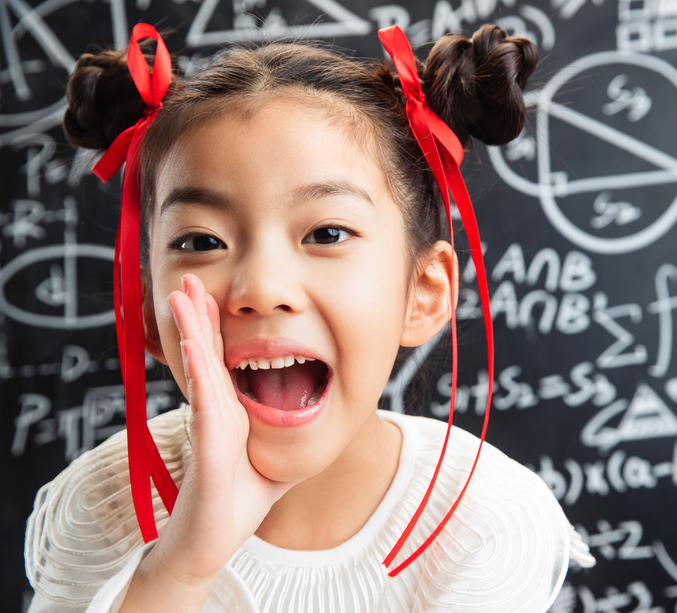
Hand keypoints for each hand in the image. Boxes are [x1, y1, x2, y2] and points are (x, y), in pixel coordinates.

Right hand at [143, 274, 298, 588]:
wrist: (212, 543)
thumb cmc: (240, 502)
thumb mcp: (276, 457)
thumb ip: (288, 434)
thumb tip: (314, 416)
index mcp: (229, 410)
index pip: (220, 359)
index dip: (213, 325)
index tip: (207, 293)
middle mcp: (215, 411)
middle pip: (205, 353)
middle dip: (197, 314)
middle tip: (189, 278)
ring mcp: (209, 425)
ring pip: (200, 367)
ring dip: (191, 328)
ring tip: (182, 293)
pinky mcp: (210, 445)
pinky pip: (207, 400)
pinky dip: (200, 368)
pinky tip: (193, 341)